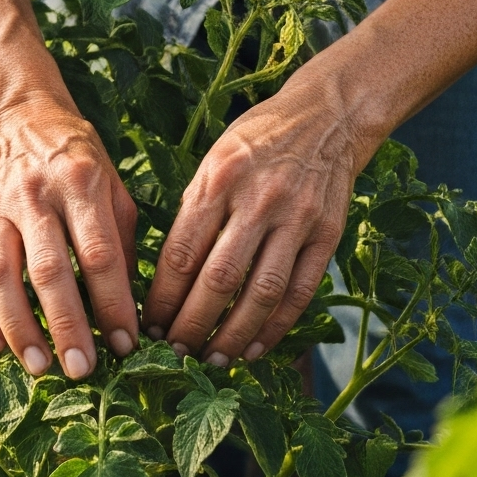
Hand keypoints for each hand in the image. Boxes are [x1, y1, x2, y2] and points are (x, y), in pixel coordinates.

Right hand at [0, 94, 140, 380]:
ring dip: (19, 328)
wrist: (20, 120)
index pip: (99, 254)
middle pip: (49, 270)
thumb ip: (123, 244)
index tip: (127, 345)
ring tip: (40, 367)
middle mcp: (35, 196)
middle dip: (67, 327)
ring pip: (0, 277)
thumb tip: (129, 310)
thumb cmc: (79, 162)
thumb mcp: (114, 188)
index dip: (113, 305)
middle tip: (83, 370)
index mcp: (81, 184)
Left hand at [141, 73, 371, 365]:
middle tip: (175, 355)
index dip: (163, 298)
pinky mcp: (327, 234)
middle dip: (192, 325)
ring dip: (233, 336)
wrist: (327, 115)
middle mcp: (258, 200)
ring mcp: (297, 219)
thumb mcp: (214, 160)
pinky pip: (300, 292)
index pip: (182, 252)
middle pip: (219, 279)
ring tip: (212, 361)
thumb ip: (195, 212)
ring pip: (261, 292)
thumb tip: (169, 277)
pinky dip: (276, 327)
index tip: (148, 326)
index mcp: (219, 179)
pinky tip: (254, 348)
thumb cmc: (258, 140)